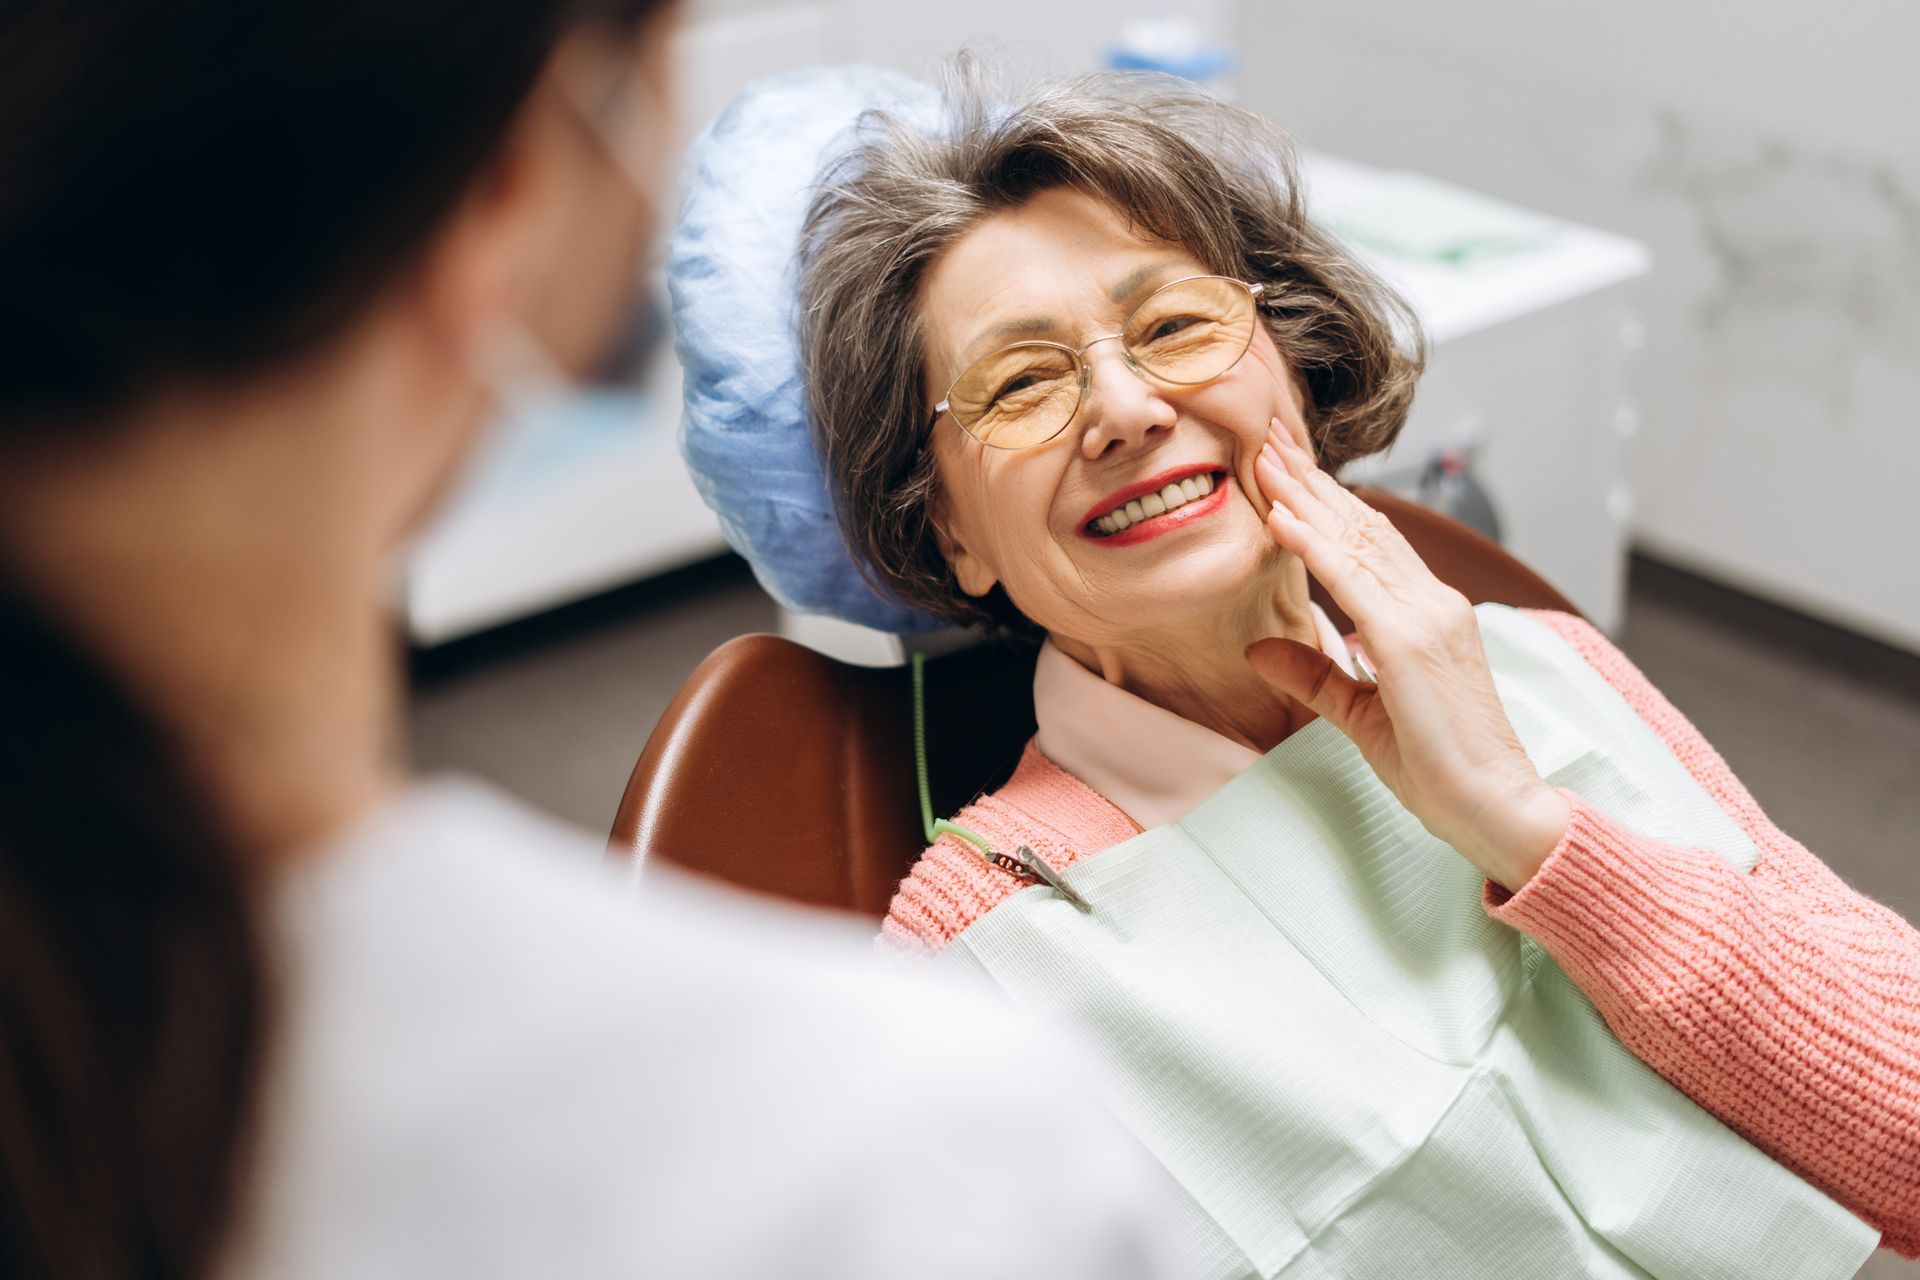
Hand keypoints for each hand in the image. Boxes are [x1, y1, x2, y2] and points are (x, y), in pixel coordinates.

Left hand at [1247, 421, 1568, 890]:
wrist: (1493, 807)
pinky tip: (1280, 515)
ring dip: (1306, 495)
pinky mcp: (1409, 642)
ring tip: (1265, 456)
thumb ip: (1316, 677)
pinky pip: (1351, 581)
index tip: (1285, 470)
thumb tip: (1260, 650)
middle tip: (1268, 436)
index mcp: (1427, 615)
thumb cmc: (1439, 770)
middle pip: (1362, 525)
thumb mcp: (1360, 714)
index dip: (1326, 503)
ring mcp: (1426, 617)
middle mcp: (1432, 603)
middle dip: (1312, 480)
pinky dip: (1313, 544)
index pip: (1369, 544)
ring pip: (1355, 540)